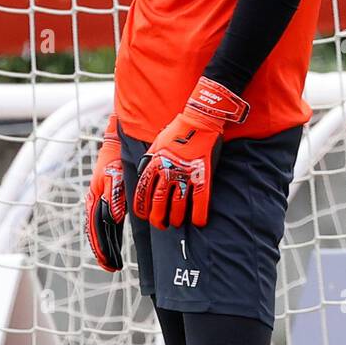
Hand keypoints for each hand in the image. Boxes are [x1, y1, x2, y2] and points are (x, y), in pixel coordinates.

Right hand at [84, 113, 125, 270]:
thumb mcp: (115, 176)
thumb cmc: (116, 159)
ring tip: (113, 262)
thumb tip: (113, 217)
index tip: (107, 263)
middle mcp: (96, 203)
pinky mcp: (110, 198)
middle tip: (112, 267)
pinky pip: (109, 221)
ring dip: (108, 245)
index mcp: (94, 200)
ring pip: (103, 229)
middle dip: (104, 251)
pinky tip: (116, 243)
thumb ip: (114, 196)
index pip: (95, 230)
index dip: (101, 248)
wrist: (117, 144)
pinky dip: (111, 234)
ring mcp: (102, 201)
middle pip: (98, 233)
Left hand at [132, 76, 248, 229]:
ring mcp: (185, 174)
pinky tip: (199, 222)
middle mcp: (167, 172)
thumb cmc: (178, 130)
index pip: (143, 193)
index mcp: (154, 164)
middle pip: (159, 203)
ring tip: (176, 223)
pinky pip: (200, 199)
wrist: (200, 120)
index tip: (144, 216)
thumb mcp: (156, 143)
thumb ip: (149, 160)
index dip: (142, 209)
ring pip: (178, 205)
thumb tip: (143, 173)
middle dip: (158, 218)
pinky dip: (199, 213)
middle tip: (160, 225)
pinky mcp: (202, 174)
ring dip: (176, 218)